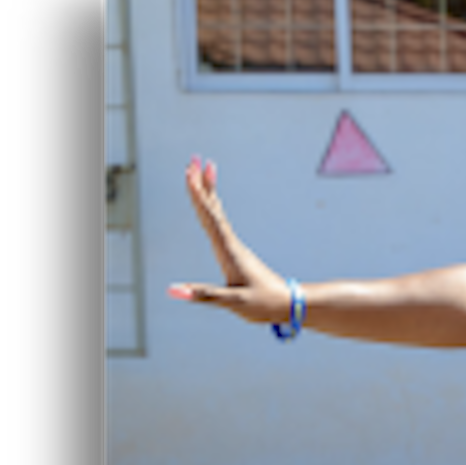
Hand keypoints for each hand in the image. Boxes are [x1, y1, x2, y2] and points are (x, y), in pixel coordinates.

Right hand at [168, 158, 291, 324]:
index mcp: (228, 251)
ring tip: (202, 168)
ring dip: (207, 190)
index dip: (198, 195)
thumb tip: (173, 291)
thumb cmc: (265, 305)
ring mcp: (234, 247)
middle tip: (194, 158)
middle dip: (202, 183)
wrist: (292, 306)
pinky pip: (220, 223)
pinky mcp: (236, 253)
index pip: (209, 217)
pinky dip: (213, 207)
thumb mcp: (233, 302)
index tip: (190, 172)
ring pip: (217, 212)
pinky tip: (211, 201)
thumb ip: (204, 295)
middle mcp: (231, 244)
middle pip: (213, 207)